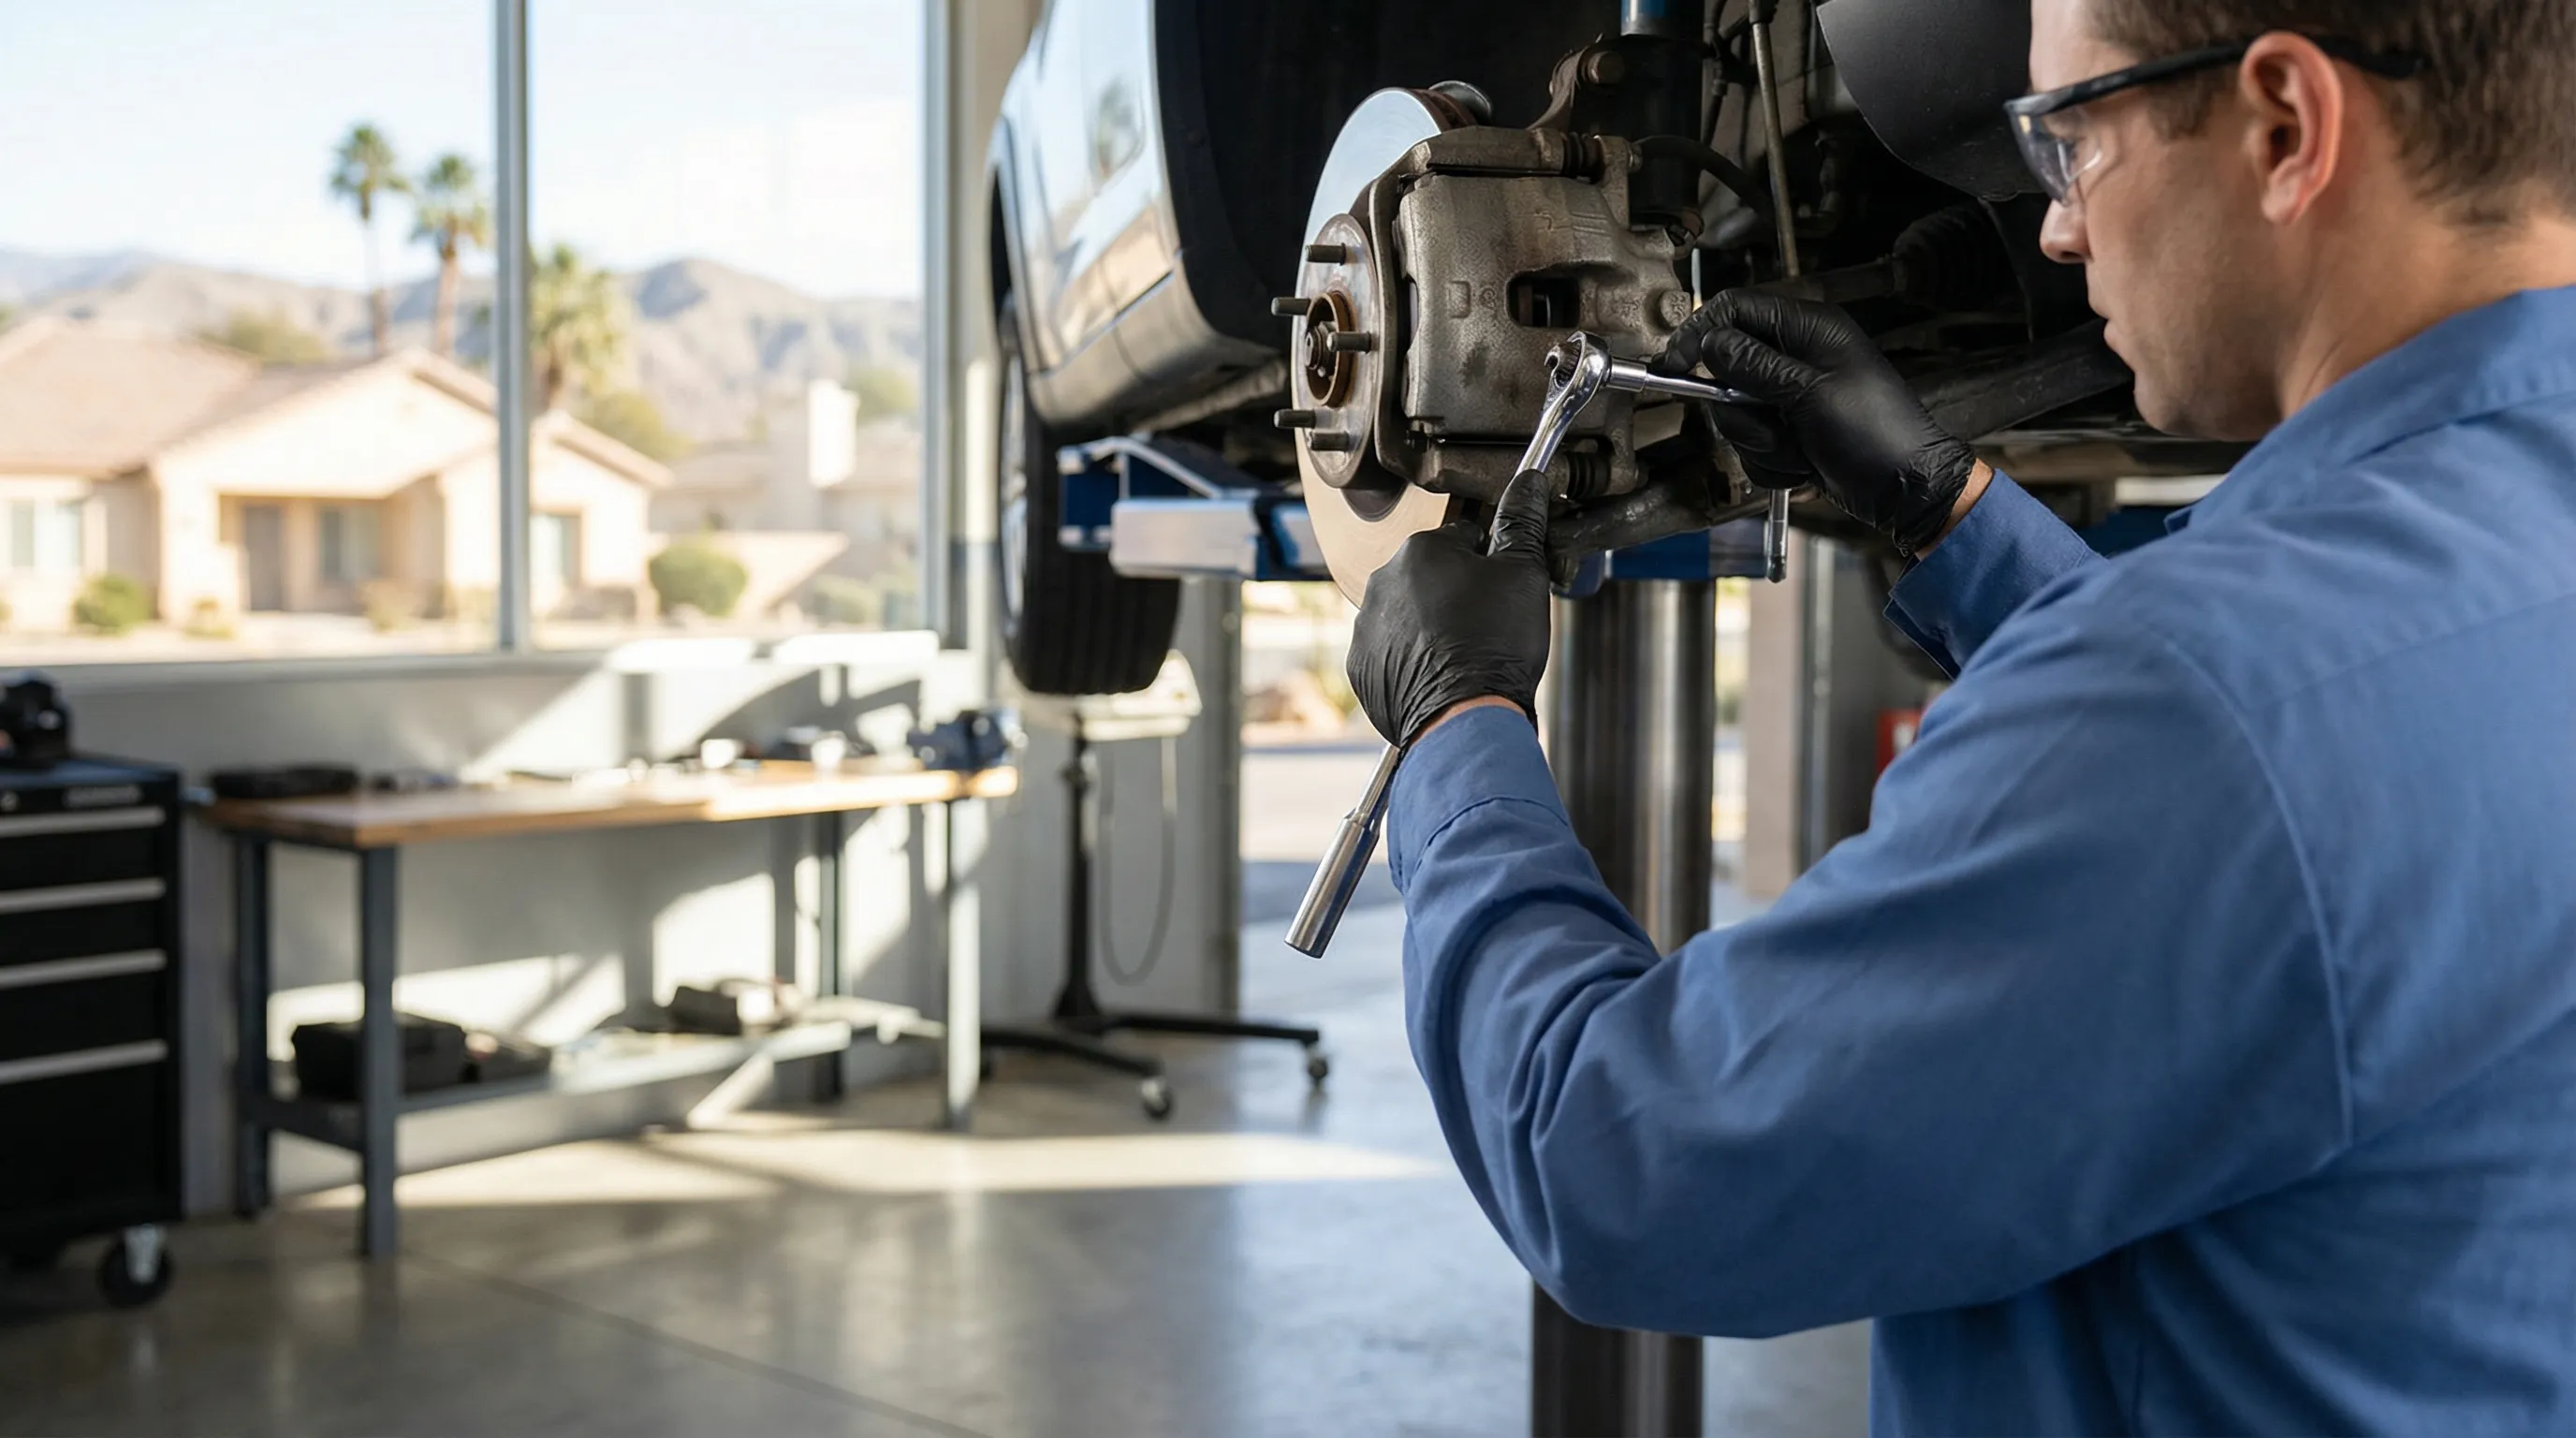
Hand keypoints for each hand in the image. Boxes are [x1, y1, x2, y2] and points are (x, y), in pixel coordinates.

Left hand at [1347, 468, 1552, 746]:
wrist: (1464, 716)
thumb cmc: (1495, 643)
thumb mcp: (1524, 574)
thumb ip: (1522, 522)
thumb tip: (1528, 481)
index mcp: (1420, 549)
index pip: (1464, 539)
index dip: (1491, 563)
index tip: (1504, 589)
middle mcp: (1382, 581)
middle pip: (1431, 577)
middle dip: (1457, 594)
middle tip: (1487, 625)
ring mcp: (1365, 626)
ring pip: (1408, 614)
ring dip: (1431, 626)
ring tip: (1464, 653)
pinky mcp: (1361, 666)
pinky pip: (1389, 652)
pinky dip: (1411, 660)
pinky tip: (1440, 673)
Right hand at [1659, 292, 1978, 557]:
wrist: (1905, 491)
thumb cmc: (1875, 433)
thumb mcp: (1810, 393)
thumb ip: (1755, 365)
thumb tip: (1711, 342)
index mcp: (1809, 330)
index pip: (1736, 310)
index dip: (1700, 333)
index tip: (1677, 366)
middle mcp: (1796, 358)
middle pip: (1727, 371)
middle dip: (1742, 411)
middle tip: (1774, 427)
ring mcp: (1791, 398)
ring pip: (1737, 415)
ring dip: (1762, 443)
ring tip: (1801, 449)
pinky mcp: (1790, 433)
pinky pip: (1753, 446)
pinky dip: (1775, 463)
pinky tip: (1807, 465)